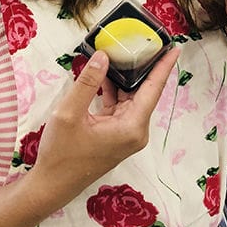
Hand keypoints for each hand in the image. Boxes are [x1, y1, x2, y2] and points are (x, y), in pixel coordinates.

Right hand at [32, 47, 179, 197]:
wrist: (51, 185)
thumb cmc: (61, 154)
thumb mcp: (69, 113)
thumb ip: (88, 82)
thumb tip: (103, 56)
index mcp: (131, 127)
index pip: (153, 89)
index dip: (164, 66)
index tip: (175, 47)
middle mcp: (135, 131)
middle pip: (144, 92)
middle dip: (143, 66)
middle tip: (144, 41)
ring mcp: (126, 134)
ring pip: (131, 98)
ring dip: (125, 77)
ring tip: (122, 52)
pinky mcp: (116, 135)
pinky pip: (120, 106)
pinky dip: (114, 90)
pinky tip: (103, 74)